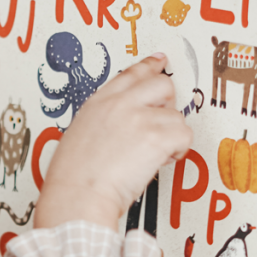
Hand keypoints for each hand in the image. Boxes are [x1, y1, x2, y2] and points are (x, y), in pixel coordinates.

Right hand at [34, 54, 193, 230]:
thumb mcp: (79, 134)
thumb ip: (104, 121)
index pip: (131, 74)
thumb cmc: (72, 176)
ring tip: (154, 154)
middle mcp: (121, 104)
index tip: (159, 61)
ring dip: (170, 136)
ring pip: (176, 116)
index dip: (150, 66)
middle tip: (163, 120)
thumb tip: (123, 126)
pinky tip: (161, 160)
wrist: (77, 194)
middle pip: (162, 85)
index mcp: (99, 102)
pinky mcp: (157, 137)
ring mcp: (140, 118)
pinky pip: (184, 136)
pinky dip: (178, 150)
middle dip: (168, 102)